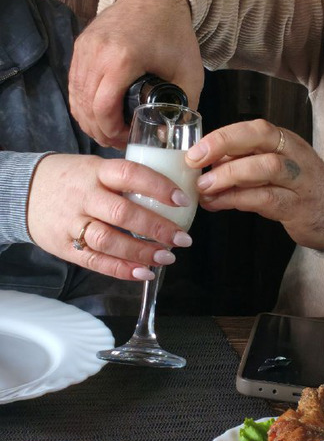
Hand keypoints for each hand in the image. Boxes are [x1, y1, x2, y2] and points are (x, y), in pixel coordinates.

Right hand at [27, 154, 193, 280]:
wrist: (24, 191)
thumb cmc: (71, 179)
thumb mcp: (95, 167)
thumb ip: (125, 180)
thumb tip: (171, 193)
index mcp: (96, 171)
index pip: (130, 174)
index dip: (158, 187)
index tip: (182, 200)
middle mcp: (85, 196)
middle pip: (123, 213)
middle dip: (157, 228)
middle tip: (182, 238)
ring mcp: (72, 223)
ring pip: (109, 240)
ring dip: (141, 252)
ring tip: (167, 257)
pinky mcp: (64, 247)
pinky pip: (95, 261)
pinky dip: (121, 270)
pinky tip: (143, 272)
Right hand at [69, 0, 203, 147]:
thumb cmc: (174, 33)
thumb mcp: (189, 73)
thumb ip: (183, 107)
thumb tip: (172, 136)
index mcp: (122, 59)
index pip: (103, 108)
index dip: (112, 131)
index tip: (126, 139)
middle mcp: (97, 52)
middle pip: (86, 106)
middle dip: (100, 130)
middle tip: (118, 141)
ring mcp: (85, 48)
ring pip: (76, 96)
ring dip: (89, 119)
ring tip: (109, 131)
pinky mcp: (81, 45)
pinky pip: (74, 83)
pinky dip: (83, 102)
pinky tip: (99, 113)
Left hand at [186, 119, 323, 250]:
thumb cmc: (296, 186)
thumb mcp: (272, 166)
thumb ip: (242, 162)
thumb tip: (204, 164)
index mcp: (285, 140)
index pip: (255, 128)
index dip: (223, 136)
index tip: (196, 151)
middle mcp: (294, 155)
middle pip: (261, 140)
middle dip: (223, 148)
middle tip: (195, 164)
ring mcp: (300, 181)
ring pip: (265, 168)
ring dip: (229, 176)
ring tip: (204, 189)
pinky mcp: (299, 207)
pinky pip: (267, 199)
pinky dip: (238, 201)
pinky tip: (218, 204)